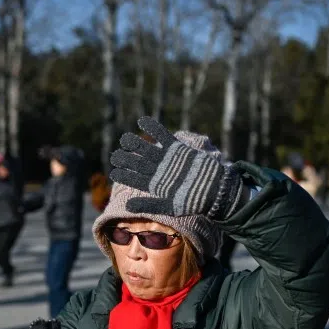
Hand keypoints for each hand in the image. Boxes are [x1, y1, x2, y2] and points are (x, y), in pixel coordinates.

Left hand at [109, 116, 244, 219]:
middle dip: (126, 158)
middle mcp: (158, 171)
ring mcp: (166, 159)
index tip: (114, 172)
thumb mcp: (169, 206)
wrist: (214, 190)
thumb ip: (149, 205)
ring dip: (135, 143)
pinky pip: (163, 136)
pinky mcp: (177, 149)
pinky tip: (142, 121)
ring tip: (125, 139)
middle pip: (137, 162)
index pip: (134, 179)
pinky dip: (153, 128)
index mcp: (154, 185)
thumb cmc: (192, 202)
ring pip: (146, 148)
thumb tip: (127, 206)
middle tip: (115, 155)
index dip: (123, 174)